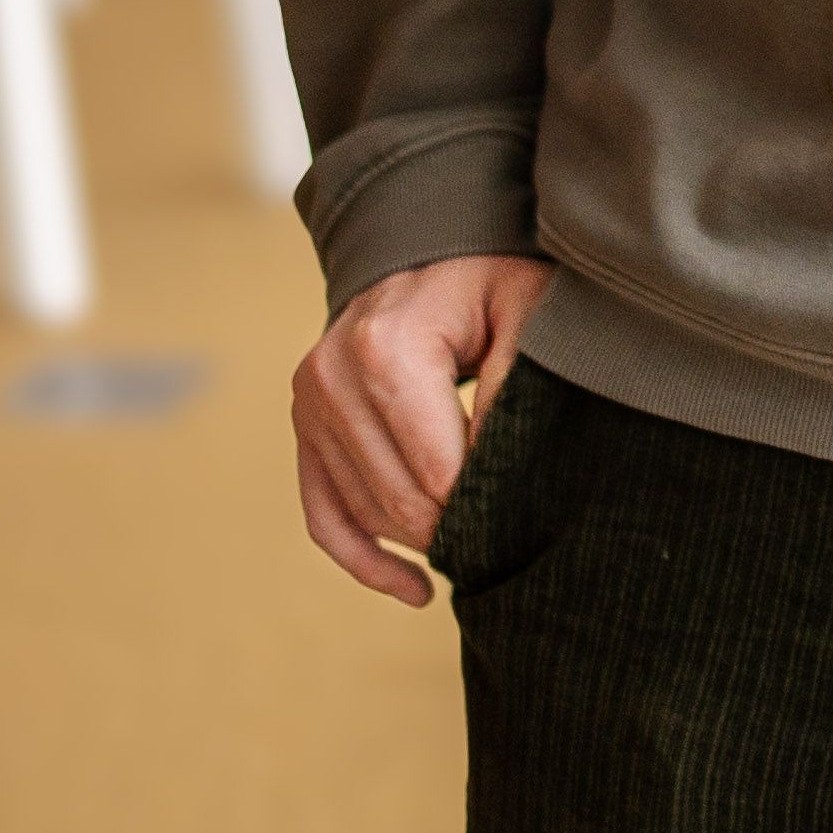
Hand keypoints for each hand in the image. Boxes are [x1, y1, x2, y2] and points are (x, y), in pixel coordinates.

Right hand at [289, 251, 547, 602]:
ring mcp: (310, 401)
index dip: (483, 506)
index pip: (437, 472)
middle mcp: (333, 377)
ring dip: (420, 543)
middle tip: (510, 536)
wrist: (425, 243)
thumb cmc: (490, 276)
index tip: (526, 516)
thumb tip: (499, 482)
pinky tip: (413, 590)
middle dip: (456, 529)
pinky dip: (364, 559)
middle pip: (398, 502)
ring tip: (480, 546)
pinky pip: (323, 512)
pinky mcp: (305, 422)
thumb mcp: (527, 312)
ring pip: (365, 512)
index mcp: (387, 349)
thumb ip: (516, 390)